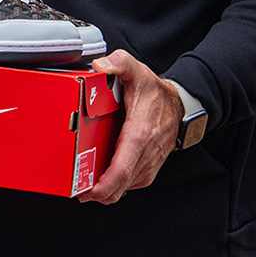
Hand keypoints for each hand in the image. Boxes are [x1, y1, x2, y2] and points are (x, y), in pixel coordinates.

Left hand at [79, 50, 184, 204]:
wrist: (179, 106)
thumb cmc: (156, 93)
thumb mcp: (137, 71)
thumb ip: (119, 63)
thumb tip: (101, 65)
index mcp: (140, 134)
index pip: (123, 168)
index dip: (105, 184)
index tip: (89, 191)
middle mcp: (145, 154)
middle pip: (120, 184)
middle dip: (97, 193)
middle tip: (76, 192)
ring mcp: (148, 164)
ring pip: (124, 188)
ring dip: (104, 190)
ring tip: (83, 185)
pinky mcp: (147, 169)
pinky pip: (129, 184)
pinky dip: (114, 186)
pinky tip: (100, 179)